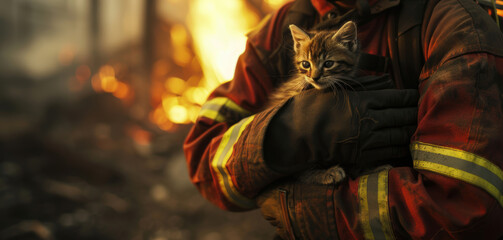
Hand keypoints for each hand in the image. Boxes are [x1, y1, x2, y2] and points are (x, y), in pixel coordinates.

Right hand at [263, 85, 417, 175]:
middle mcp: (368, 119)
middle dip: (414, 114)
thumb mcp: (338, 89)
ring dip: (410, 131)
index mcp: (364, 100)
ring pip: (398, 135)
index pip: (397, 98)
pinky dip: (399, 148)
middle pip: (402, 116)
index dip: (410, 98)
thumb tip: (388, 81)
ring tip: (416, 128)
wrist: (297, 133)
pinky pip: (387, 152)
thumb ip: (364, 86)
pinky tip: (404, 145)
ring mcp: (365, 139)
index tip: (416, 97)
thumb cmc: (314, 106)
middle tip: (421, 112)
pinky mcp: (360, 155)